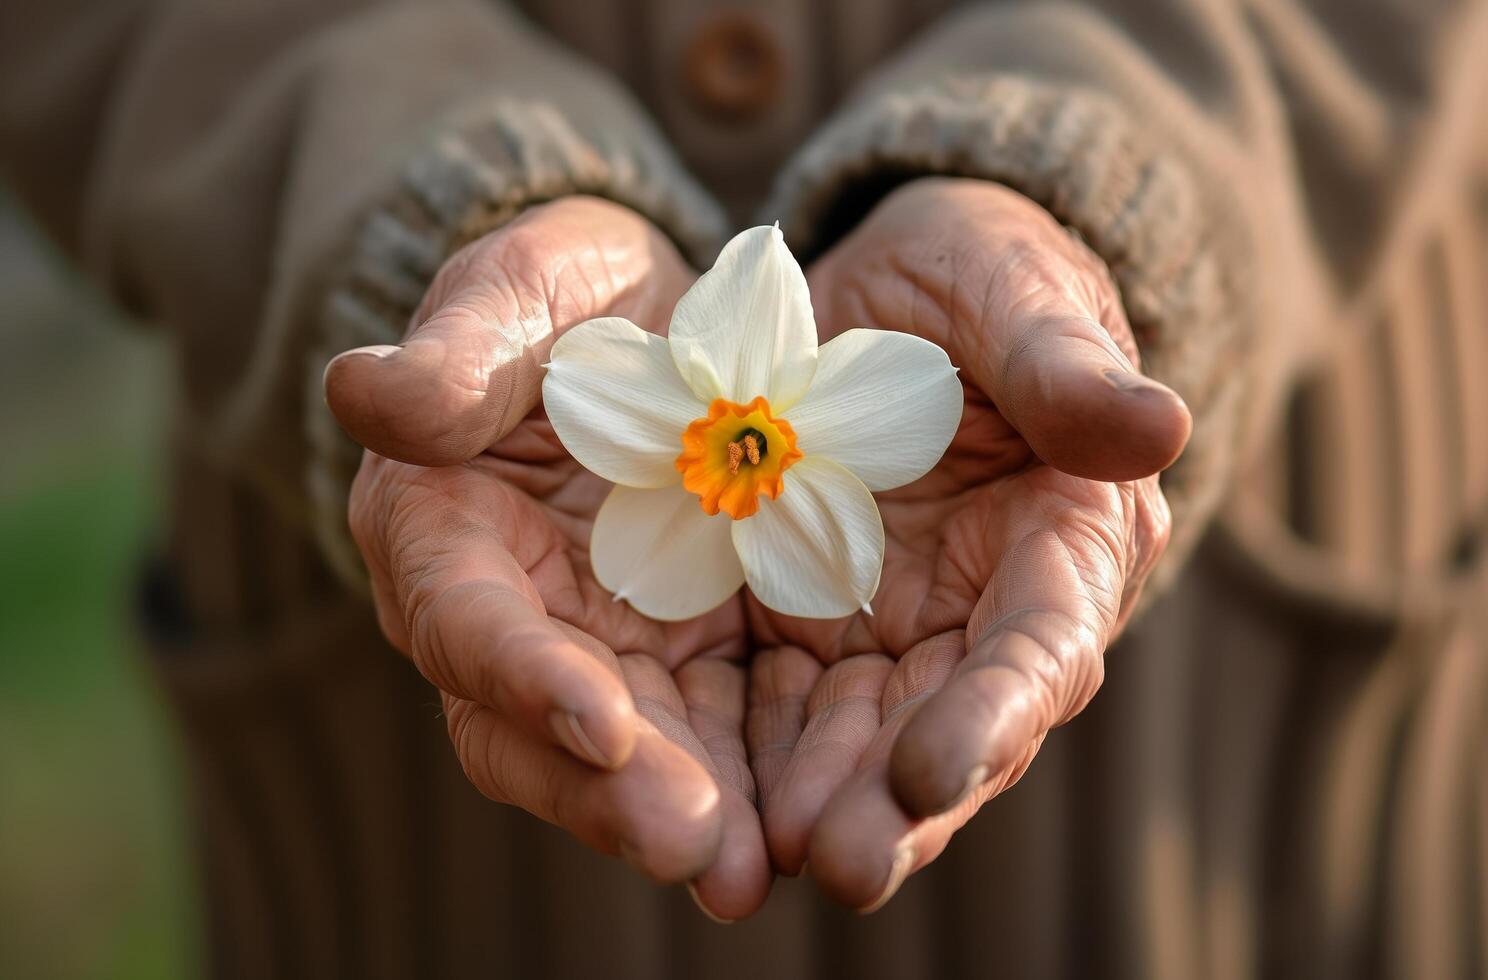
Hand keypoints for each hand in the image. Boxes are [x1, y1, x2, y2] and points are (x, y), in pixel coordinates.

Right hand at [326, 198, 770, 919]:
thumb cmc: (564, 299)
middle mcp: (509, 617)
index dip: (522, 674)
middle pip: (534, 731)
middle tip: (692, 842)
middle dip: (608, 792)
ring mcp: (598, 649)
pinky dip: (746, 781)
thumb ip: (456, 348)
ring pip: (621, 759)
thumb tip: (363, 390)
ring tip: (747, 871)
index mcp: (440, 529)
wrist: (646, 327)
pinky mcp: (682, 659)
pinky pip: (709, 733)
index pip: (464, 618)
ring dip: (680, 814)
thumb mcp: (521, 291)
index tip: (601, 721)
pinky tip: (804, 822)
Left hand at [746, 178, 1188, 909]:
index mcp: (1066, 536)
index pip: (1042, 643)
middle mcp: (989, 610)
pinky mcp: (815, 629)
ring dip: (827, 803)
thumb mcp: (1009, 288)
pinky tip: (711, 802)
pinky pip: (788, 708)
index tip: (930, 772)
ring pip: (869, 740)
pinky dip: (759, 758)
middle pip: (954, 724)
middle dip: (902, 800)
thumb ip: (1063, 360)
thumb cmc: (972, 275)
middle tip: (841, 864)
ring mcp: (899, 630)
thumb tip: (1163, 425)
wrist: (888, 291)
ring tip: (768, 859)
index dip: (993, 711)